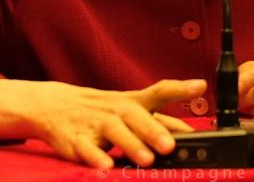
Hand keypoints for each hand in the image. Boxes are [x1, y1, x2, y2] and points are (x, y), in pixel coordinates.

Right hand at [0, 78, 205, 168]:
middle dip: (153, 130)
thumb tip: (193, 131)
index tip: (200, 86)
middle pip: (136, 115)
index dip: (179, 88)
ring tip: (147, 159)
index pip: (158, 92)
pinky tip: (106, 167)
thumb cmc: (102, 109)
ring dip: (131, 145)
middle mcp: (115, 110)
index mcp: (131, 102)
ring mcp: (95, 124)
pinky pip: (86, 149)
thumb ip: (161, 119)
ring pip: (114, 132)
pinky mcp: (76, 140)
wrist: (54, 105)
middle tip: (170, 145)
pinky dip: (96, 157)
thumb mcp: (130, 108)